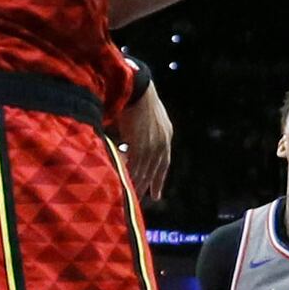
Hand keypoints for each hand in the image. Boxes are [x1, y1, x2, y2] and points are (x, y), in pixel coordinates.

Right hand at [118, 79, 173, 200]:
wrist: (136, 87)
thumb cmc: (136, 98)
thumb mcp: (146, 118)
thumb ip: (141, 134)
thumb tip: (129, 146)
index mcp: (166, 135)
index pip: (164, 164)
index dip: (159, 180)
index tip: (156, 194)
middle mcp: (162, 142)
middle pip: (154, 171)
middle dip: (147, 186)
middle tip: (140, 202)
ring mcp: (152, 145)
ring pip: (143, 171)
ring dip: (135, 184)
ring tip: (128, 198)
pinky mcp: (141, 144)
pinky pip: (135, 166)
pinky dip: (128, 175)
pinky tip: (122, 184)